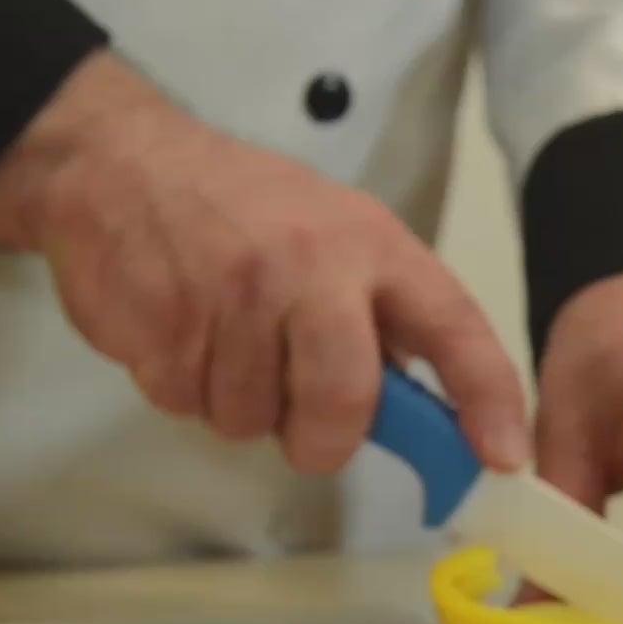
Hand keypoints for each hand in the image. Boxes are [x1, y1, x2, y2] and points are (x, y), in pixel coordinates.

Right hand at [0, 50, 527, 474]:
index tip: (504, 459)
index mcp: (372, 246)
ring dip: (241, 406)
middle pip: (343, 404)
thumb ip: (385, 317)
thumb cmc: (242, 209)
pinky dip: (188, 390)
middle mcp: (311, 268)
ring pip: (254, 421)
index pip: (454, 327)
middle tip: (304, 423)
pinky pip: (190, 408)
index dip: (488, 399)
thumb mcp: (338, 233)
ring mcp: (233, 297)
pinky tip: (185, 334)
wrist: (118, 163)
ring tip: (226, 342)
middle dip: (324, 439)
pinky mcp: (164, 327)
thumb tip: (436, 415)